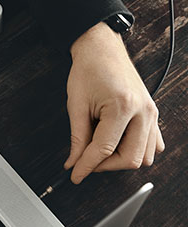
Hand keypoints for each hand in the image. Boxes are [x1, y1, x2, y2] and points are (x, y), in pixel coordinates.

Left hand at [64, 22, 164, 183]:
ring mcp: (151, 112)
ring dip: (120, 160)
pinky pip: (152, 144)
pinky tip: (118, 145)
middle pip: (130, 159)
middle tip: (85, 162)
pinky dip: (135, 150)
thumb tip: (74, 162)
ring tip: (99, 150)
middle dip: (105, 166)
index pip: (104, 149)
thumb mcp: (76, 105)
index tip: (75, 175)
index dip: (87, 166)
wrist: (101, 49)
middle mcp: (143, 111)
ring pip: (144, 156)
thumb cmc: (88, 70)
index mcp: (122, 106)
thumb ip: (77, 138)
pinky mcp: (153, 113)